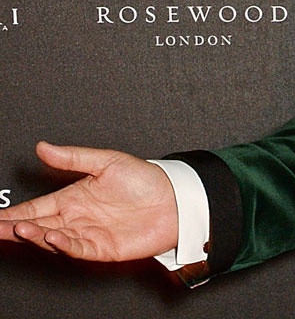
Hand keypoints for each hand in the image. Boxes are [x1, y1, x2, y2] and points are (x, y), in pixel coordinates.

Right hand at [0, 141, 178, 260]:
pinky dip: (63, 244)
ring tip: (20, 228)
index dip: (14, 213)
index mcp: (74, 197)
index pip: (36, 207)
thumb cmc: (147, 179)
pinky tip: (51, 236)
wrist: (176, 199)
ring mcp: (88, 234)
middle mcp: (77, 218)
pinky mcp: (102, 248)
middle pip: (37, 226)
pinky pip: (77, 248)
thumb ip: (73, 157)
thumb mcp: (107, 160)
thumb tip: (44, 147)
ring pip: (52, 238)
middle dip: (14, 228)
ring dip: (34, 235)